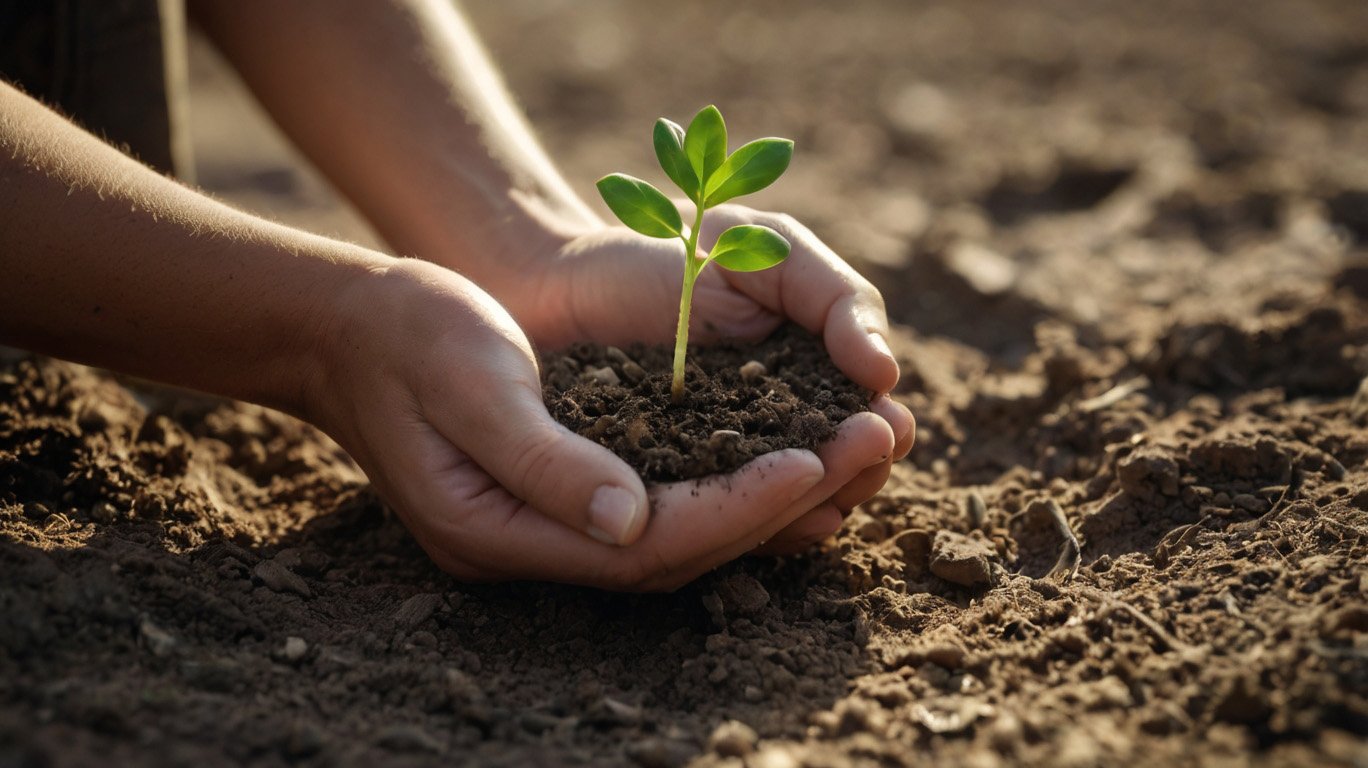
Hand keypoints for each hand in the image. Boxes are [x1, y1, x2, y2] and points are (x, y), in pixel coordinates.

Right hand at [310, 259, 898, 588]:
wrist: (353, 325)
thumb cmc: (407, 336)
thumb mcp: (472, 382)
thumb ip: (545, 459)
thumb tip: (633, 520)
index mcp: (499, 532)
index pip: (646, 544)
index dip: (736, 508)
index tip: (813, 462)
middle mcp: (534, 546)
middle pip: (682, 549)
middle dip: (782, 503)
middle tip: (871, 445)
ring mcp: (551, 526)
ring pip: (687, 533)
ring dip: (776, 496)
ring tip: (859, 445)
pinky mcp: (571, 491)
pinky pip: (672, 504)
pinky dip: (737, 482)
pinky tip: (796, 450)